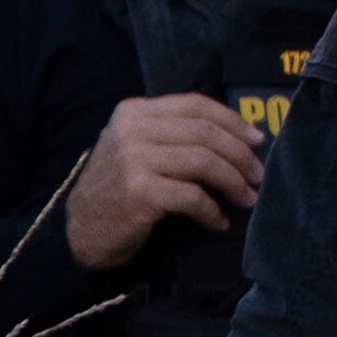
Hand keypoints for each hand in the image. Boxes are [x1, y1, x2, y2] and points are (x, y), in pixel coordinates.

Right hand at [54, 93, 267, 274]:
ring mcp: (134, 160)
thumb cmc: (117, 190)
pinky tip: (218, 222)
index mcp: (134, 111)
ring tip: (247, 199)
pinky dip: (212, 211)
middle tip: (258, 177)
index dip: (233, 121)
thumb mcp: (136, 147)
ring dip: (233, 183)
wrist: (79, 230)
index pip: (195, 105)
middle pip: (205, 133)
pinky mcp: (139, 192)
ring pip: (203, 162)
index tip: (257, 141)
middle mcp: (132, 130)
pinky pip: (192, 197)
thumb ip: (173, 133)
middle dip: (240, 156)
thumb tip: (239, 136)